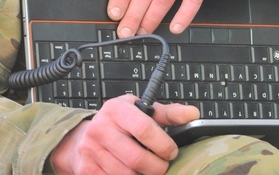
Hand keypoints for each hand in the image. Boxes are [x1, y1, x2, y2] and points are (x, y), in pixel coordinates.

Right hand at [50, 96, 199, 174]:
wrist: (85, 136)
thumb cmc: (119, 122)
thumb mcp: (141, 110)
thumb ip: (169, 113)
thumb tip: (193, 114)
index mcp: (116, 109)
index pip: (145, 129)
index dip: (163, 145)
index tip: (171, 151)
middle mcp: (100, 128)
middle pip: (137, 158)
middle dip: (157, 167)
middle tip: (162, 165)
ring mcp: (90, 150)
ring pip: (127, 174)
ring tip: (147, 168)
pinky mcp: (86, 169)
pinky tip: (133, 172)